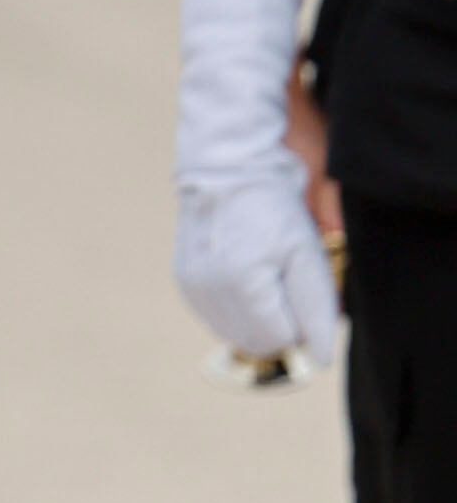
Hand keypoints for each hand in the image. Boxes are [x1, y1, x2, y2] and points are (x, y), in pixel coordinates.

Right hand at [177, 0, 340, 366]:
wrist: (226, 147)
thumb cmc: (277, 187)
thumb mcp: (309, 244)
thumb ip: (316, 305)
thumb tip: (319, 354)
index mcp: (242, 283)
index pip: (285, 340)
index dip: (307, 316)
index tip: (312, 276)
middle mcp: (209, 289)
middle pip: (259, 342)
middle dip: (284, 316)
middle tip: (295, 270)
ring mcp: (192, 282)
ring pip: (236, 330)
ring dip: (260, 310)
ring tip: (272, 264)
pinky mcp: (184, 274)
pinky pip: (216, 312)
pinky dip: (238, 300)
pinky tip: (249, 265)